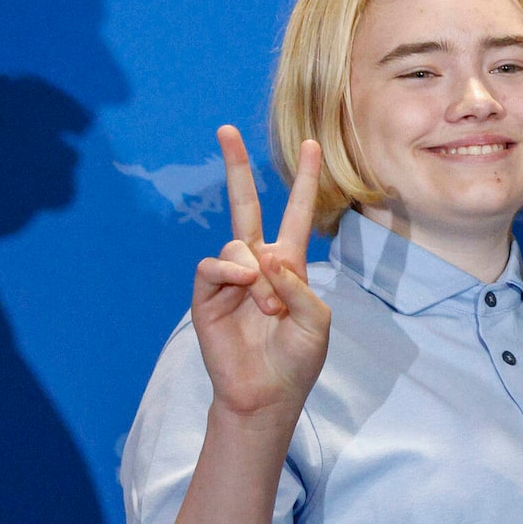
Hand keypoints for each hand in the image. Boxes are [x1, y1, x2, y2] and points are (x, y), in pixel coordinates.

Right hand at [191, 125, 329, 422]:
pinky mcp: (206, 294)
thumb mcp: (315, 320)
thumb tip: (264, 258)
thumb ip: (298, 286)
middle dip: (236, 168)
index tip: (312, 146)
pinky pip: (214, 265)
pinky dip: (230, 274)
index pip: (297, 213)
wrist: (266, 393)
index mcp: (290, 265)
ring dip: (258, 276)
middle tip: (226, 130)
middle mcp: (258, 263)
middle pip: (244, 206)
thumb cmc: (296, 359)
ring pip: (237, 245)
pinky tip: (242, 289)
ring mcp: (229, 277)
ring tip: (267, 310)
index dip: (305, 181)